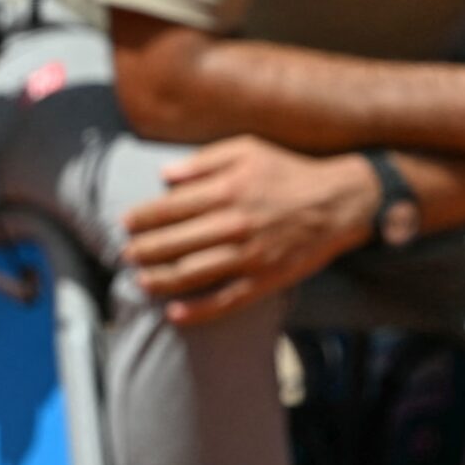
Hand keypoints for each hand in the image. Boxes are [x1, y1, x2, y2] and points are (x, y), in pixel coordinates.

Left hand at [121, 137, 377, 326]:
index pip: (170, 207)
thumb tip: (165, 174)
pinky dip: (196, 311)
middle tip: (125, 255)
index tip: (125, 223)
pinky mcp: (265, 280)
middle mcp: (234, 224)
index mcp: (226, 190)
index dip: (142, 218)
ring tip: (140, 281)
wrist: (339, 202)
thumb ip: (203, 160)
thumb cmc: (289, 171)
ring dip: (160, 280)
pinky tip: (173, 314)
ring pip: (192, 273)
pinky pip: (224, 301)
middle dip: (143, 250)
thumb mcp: (248, 149)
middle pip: (174, 243)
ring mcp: (249, 255)